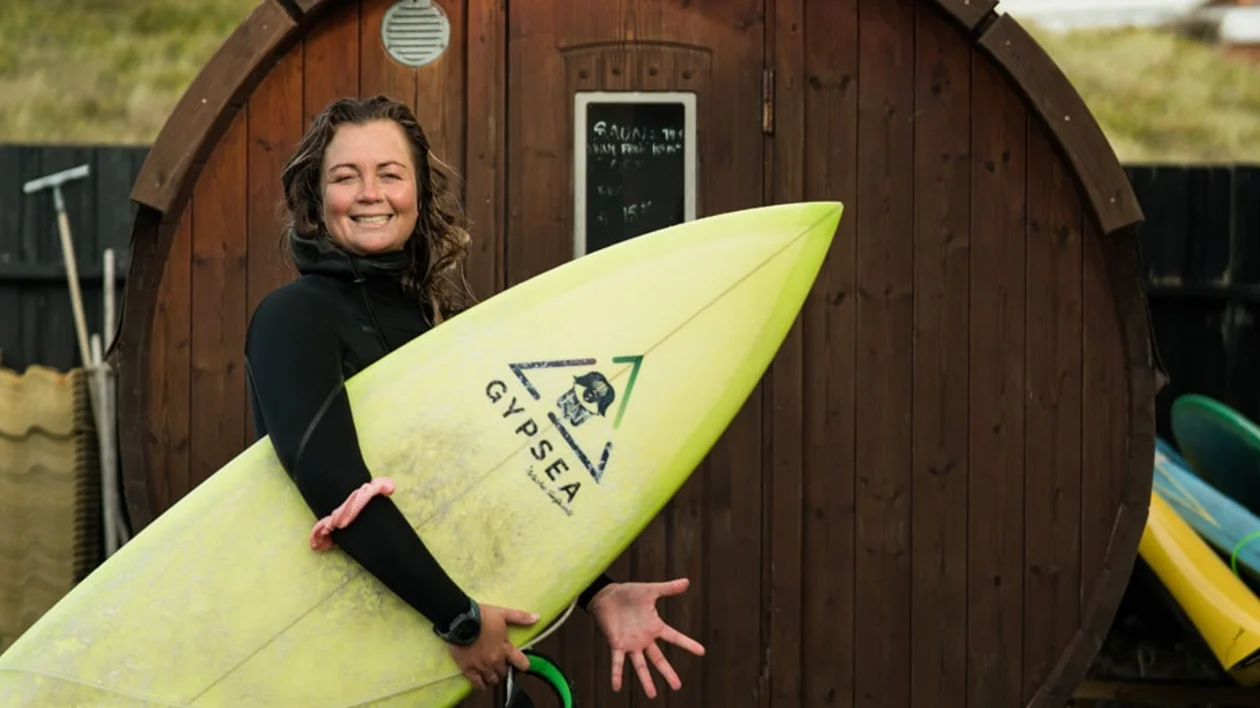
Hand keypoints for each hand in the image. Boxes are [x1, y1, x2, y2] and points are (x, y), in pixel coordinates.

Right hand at [446, 604, 537, 690]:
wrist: (459, 620)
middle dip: (503, 668)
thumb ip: (520, 617)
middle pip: (504, 672)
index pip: (521, 662)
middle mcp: (495, 660)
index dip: (523, 664)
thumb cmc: (481, 616)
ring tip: (491, 672)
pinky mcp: (468, 669)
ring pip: (492, 679)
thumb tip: (537, 618)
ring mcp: (481, 666)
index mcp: (505, 648)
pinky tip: (481, 684)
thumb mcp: (503, 613)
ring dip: (493, 677)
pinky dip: (480, 685)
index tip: (521, 664)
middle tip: (500, 663)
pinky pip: (476, 683)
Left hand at [588, 578, 705, 697]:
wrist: (607, 595)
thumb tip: (687, 582)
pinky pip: (617, 662)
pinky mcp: (616, 644)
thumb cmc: (629, 593)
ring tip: (652, 695)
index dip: (688, 644)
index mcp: (655, 626)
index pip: (675, 637)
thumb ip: (668, 588)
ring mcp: (631, 643)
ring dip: (645, 680)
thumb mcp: (651, 590)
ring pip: (640, 665)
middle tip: (678, 686)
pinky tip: (617, 687)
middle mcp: (644, 639)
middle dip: (668, 673)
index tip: (702, 652)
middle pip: (658, 659)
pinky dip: (616, 674)